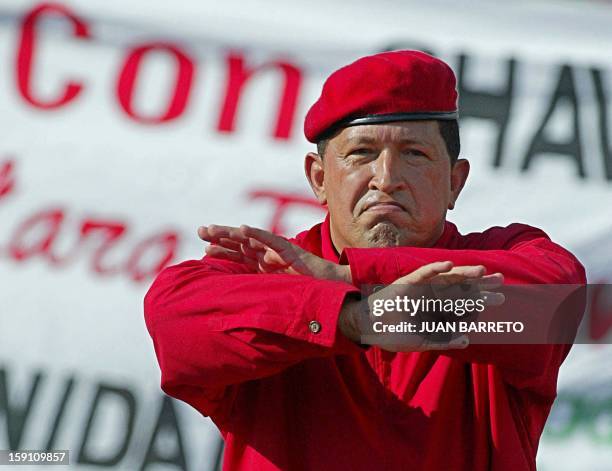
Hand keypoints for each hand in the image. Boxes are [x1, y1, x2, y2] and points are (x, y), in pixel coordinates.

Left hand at [198, 224, 351, 282]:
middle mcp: (270, 257)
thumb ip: (260, 296)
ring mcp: (279, 253)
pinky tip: (243, 229)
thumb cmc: (306, 296)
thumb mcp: (276, 297)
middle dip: (221, 237)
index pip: (240, 255)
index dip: (223, 250)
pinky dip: (258, 234)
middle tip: (201, 230)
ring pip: (251, 240)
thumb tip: (236, 309)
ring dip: (232, 233)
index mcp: (265, 266)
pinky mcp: (291, 252)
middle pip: (241, 244)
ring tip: (213, 229)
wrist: (332, 294)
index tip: (204, 248)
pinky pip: (272, 241)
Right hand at [339, 261, 504, 351]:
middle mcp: (431, 295)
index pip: (463, 301)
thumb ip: (443, 340)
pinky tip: (448, 264)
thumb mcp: (422, 340)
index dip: (481, 297)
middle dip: (479, 284)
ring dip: (463, 273)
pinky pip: (421, 274)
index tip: (500, 297)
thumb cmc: (394, 334)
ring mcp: (420, 288)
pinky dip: (434, 269)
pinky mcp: (405, 284)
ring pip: (445, 278)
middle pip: (460, 287)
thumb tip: (467, 340)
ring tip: (482, 271)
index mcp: (437, 308)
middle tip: (502, 281)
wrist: (369, 328)